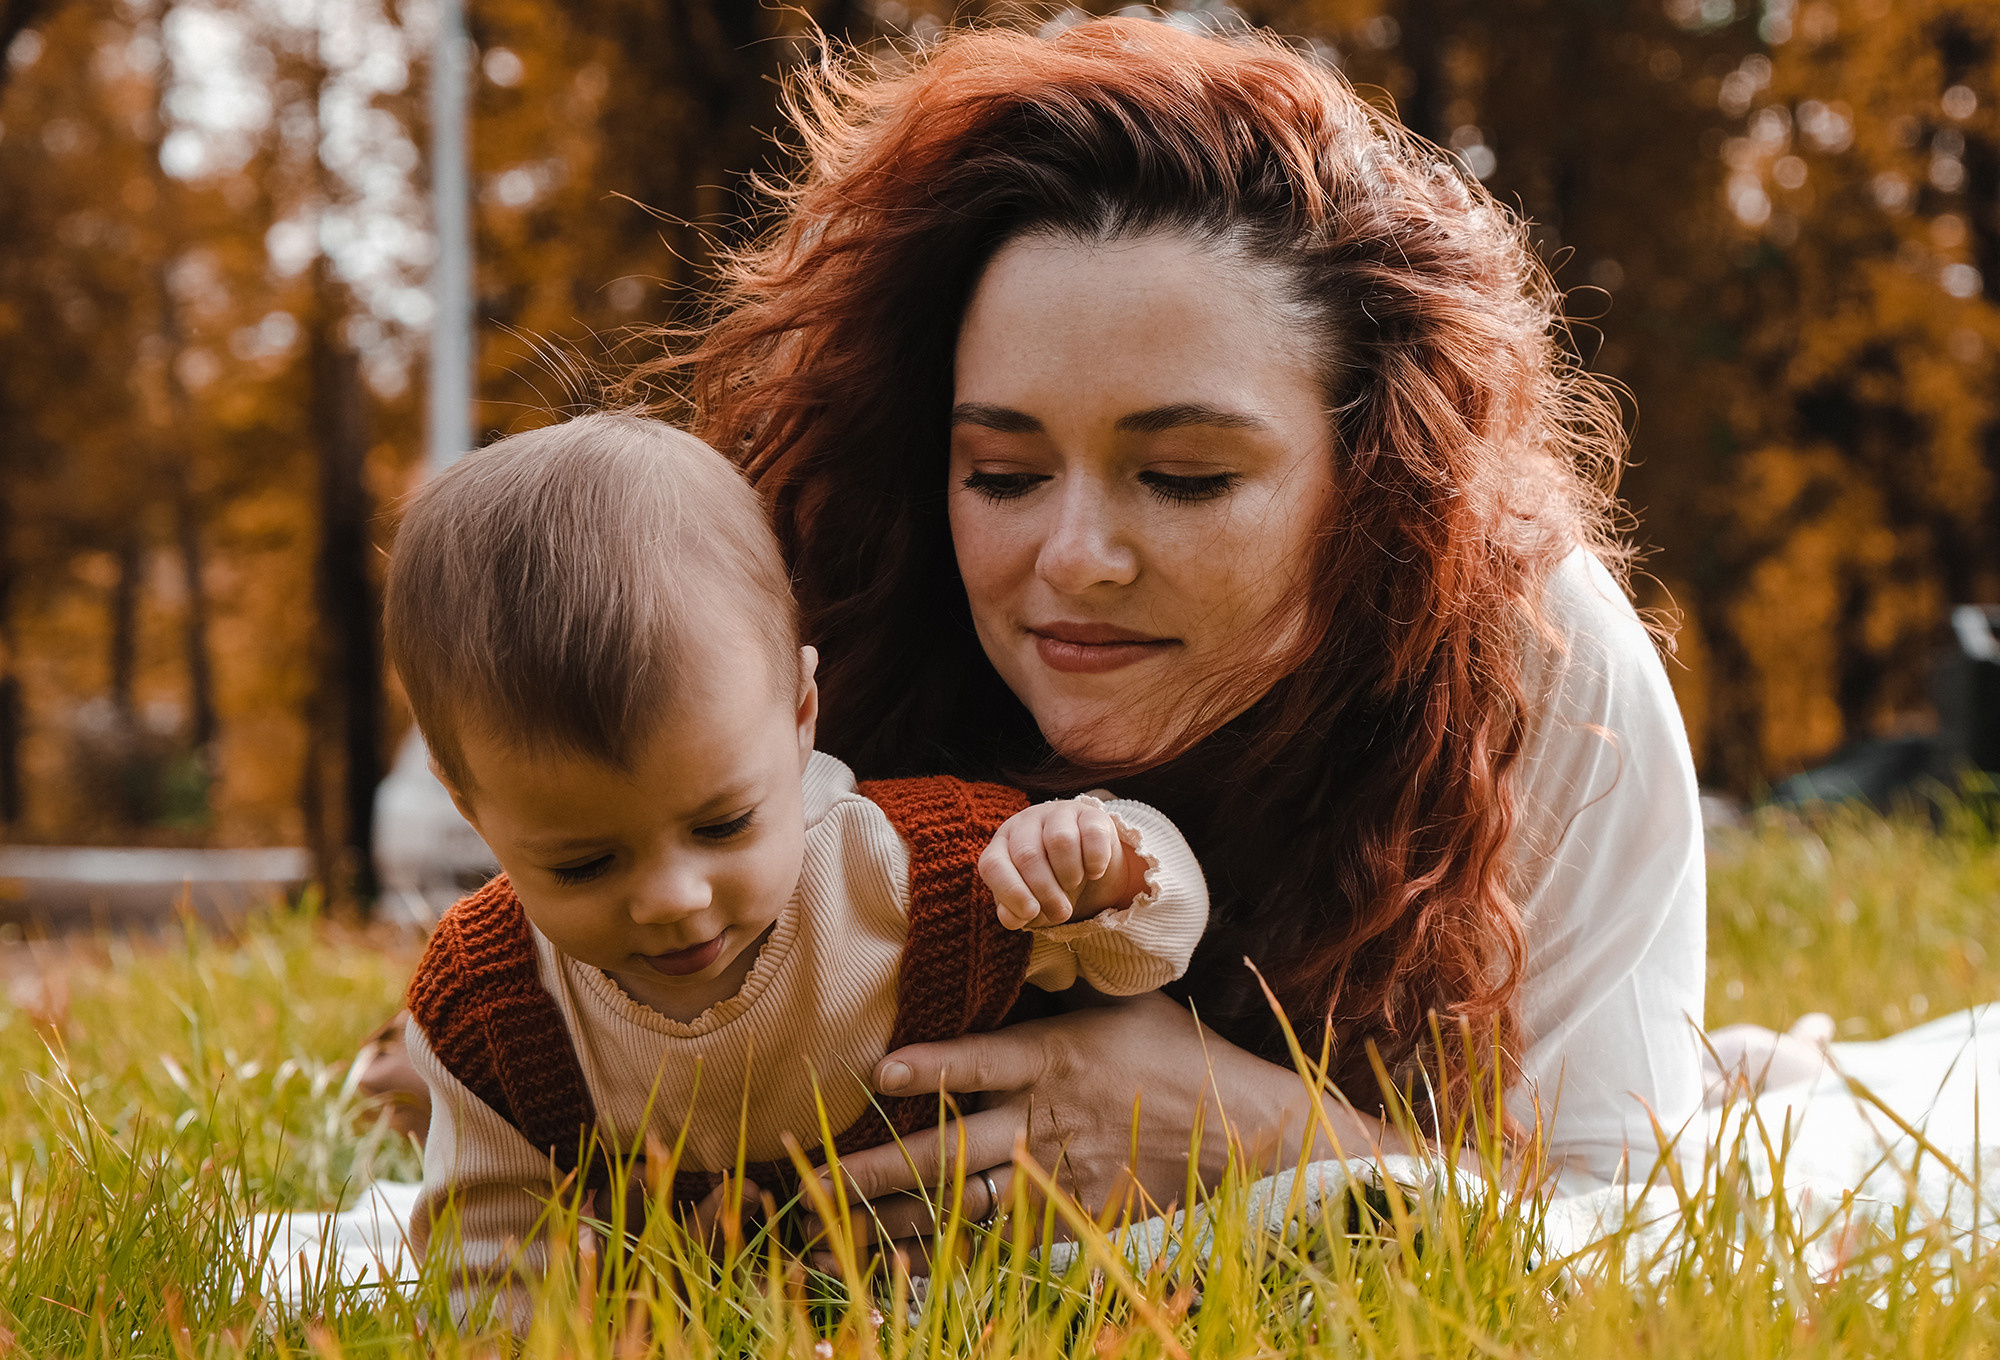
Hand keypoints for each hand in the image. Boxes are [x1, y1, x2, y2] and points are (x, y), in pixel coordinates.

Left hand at [810, 993, 1387, 1261]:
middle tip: (813, 1181)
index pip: (983, 1063)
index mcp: (1056, 1057)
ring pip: (961, 1204)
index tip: (879, 1072)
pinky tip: (890, 1260)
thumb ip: (1054, 987)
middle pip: (952, 1150)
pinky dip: (939, 1251)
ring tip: (829, 1228)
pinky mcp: (1069, 1217)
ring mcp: (1058, 1175)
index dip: (931, 1069)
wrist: (1239, 1131)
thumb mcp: (1118, 1003)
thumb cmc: (1174, 1053)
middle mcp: (1047, 1120)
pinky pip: (994, 1239)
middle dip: (877, 1169)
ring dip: (892, 1218)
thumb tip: (1007, 940)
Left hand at [980, 798, 1138, 928]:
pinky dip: (1095, 862)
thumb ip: (1015, 913)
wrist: (1091, 872)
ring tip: (1073, 884)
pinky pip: (1092, 835)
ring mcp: (1057, 814)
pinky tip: (1094, 872)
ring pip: (1060, 841)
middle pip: (1027, 856)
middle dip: (1046, 892)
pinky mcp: (1090, 813)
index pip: (992, 865)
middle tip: (1061, 912)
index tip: (1032, 912)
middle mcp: (1025, 823)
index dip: (1010, 891)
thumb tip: (1011, 917)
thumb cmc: (1052, 888)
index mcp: (1002, 846)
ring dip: (1070, 874)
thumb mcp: (1031, 906)